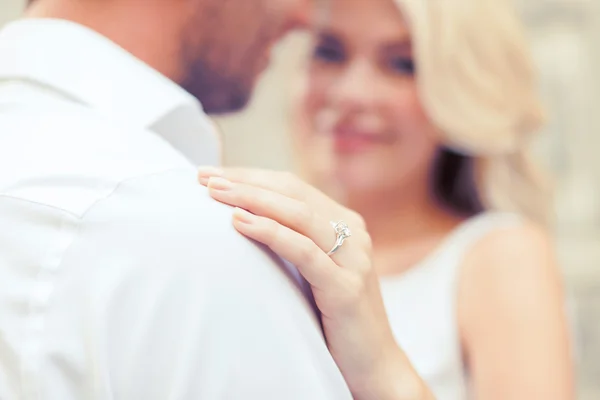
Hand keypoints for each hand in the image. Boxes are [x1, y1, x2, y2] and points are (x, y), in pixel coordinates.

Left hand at [198, 167, 432, 399]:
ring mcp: (353, 258)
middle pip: (293, 192)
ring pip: (299, 215)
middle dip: (246, 181)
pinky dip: (270, 233)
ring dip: (253, 199)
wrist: (374, 364)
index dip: (252, 177)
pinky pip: (304, 251)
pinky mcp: (346, 287)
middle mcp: (353, 233)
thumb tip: (241, 220)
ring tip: (215, 194)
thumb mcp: (315, 270)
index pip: (292, 187)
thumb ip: (294, 242)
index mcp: (345, 223)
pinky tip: (240, 223)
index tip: (212, 175)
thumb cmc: (334, 316)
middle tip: (205, 177)